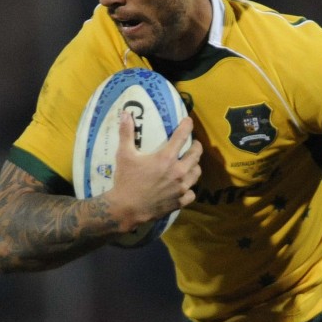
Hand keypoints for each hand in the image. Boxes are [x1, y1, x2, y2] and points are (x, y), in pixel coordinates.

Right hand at [105, 113, 201, 231]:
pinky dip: (190, 188)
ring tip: (190, 163)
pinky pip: (192, 193)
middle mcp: (178, 171)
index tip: (188, 121)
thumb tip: (125, 113)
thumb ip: (126, 133)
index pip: (182, 136)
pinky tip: (185, 187)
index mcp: (166, 158)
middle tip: (193, 144)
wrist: (126, 209)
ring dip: (195, 166)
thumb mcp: (124, 155)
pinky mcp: (180, 201)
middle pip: (196, 154)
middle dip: (196, 146)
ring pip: (197, 173)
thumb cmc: (126, 181)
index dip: (187, 126)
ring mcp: (181, 187)